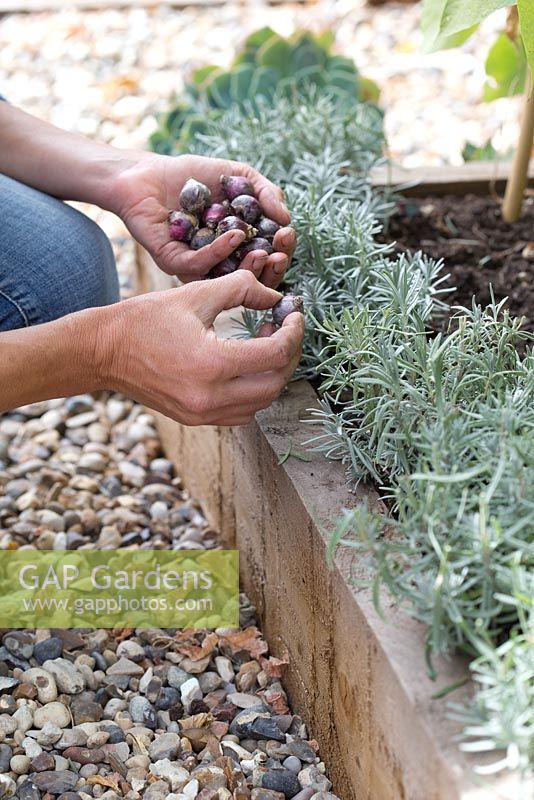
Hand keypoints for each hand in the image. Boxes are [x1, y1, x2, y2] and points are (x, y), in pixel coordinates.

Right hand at [97, 271, 303, 425]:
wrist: (104, 351)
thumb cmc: (145, 319)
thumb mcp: (195, 294)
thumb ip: (242, 289)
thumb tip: (276, 295)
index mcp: (212, 363)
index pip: (276, 354)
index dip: (294, 333)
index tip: (293, 315)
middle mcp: (210, 396)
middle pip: (275, 383)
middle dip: (288, 355)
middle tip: (284, 330)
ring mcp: (202, 413)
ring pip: (261, 403)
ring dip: (273, 375)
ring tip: (265, 345)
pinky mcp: (196, 419)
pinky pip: (241, 414)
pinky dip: (253, 393)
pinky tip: (246, 368)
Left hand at [110, 153, 296, 287]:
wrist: (146, 173)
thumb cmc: (192, 175)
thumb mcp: (238, 176)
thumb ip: (265, 192)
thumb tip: (287, 218)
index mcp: (237, 243)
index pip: (267, 256)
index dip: (281, 249)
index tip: (287, 234)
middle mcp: (219, 260)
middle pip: (254, 276)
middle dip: (273, 267)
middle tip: (280, 252)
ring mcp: (197, 265)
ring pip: (228, 280)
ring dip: (251, 268)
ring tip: (263, 251)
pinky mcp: (173, 263)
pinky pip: (200, 266)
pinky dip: (220, 252)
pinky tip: (234, 235)